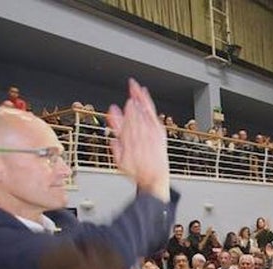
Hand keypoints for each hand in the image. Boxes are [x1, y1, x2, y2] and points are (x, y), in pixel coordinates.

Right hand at [106, 78, 169, 199]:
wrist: (155, 179)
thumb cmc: (137, 171)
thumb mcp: (121, 162)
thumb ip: (116, 147)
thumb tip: (112, 136)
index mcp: (132, 144)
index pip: (130, 123)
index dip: (129, 111)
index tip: (128, 100)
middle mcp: (144, 139)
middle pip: (139, 115)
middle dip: (136, 100)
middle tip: (132, 86)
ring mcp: (153, 137)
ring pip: (148, 115)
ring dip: (144, 101)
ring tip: (139, 88)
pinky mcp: (160, 136)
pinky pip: (155, 119)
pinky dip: (151, 109)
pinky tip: (148, 101)